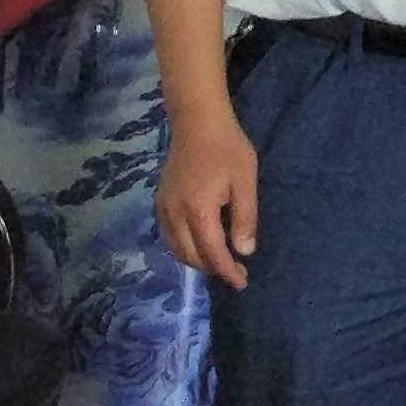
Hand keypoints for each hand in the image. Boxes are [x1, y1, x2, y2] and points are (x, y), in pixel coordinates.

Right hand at [162, 100, 257, 291]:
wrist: (197, 123)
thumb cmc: (227, 149)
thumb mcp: (245, 181)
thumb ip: (245, 218)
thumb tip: (243, 251)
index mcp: (197, 211)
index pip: (211, 252)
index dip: (226, 271)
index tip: (241, 282)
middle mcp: (174, 215)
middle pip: (189, 255)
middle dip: (212, 268)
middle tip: (235, 272)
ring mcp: (163, 209)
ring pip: (175, 249)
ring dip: (196, 260)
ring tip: (220, 262)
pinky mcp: (160, 202)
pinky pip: (169, 236)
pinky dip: (184, 248)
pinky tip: (200, 244)